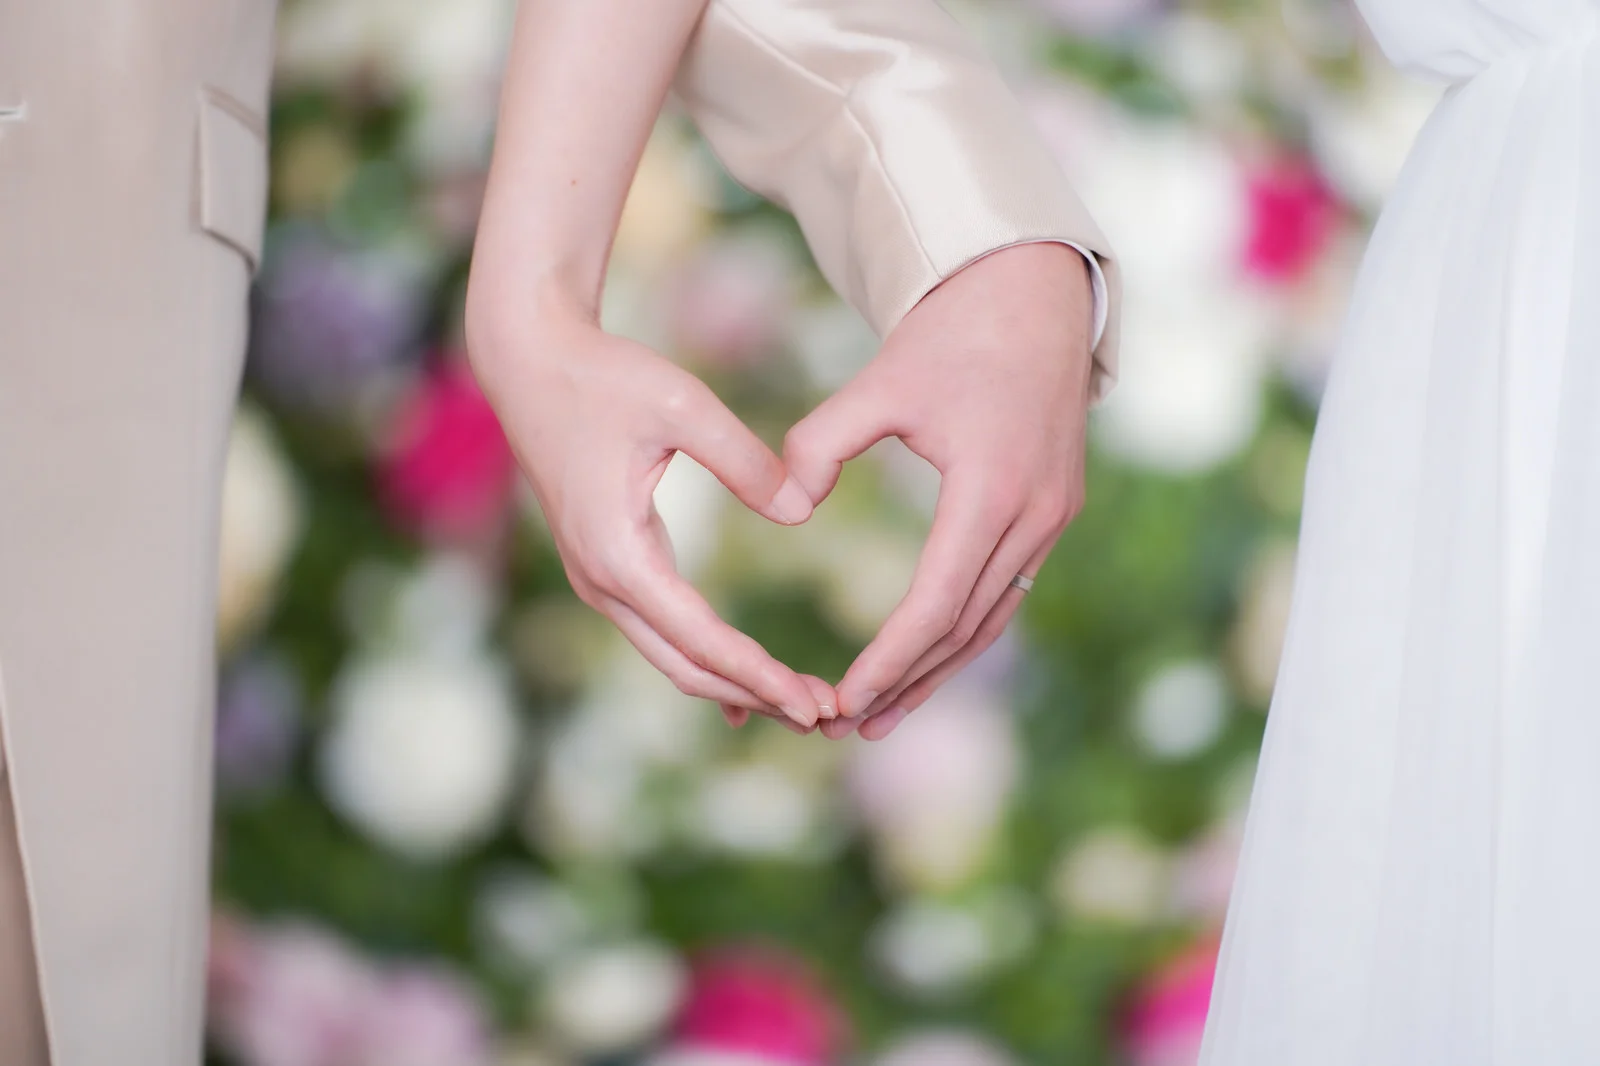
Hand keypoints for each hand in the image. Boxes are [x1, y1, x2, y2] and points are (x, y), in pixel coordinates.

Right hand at [466, 293, 830, 730]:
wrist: (529, 359)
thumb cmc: (604, 375)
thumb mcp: (682, 404)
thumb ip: (745, 460)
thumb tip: (803, 513)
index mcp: (619, 554)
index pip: (702, 639)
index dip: (762, 676)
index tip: (817, 704)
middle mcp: (601, 581)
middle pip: (687, 668)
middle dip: (757, 696)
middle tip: (827, 716)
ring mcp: (597, 579)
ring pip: (673, 657)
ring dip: (736, 684)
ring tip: (803, 703)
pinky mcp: (605, 566)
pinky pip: (660, 633)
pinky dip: (707, 662)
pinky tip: (747, 689)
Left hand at [785, 243, 1094, 739]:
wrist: (1033, 294)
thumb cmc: (949, 334)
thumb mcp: (878, 382)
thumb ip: (821, 444)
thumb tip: (785, 510)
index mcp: (990, 489)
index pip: (935, 603)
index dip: (887, 659)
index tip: (840, 698)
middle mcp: (1034, 515)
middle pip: (965, 628)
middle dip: (904, 682)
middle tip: (843, 726)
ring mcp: (1053, 517)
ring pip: (992, 619)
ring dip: (936, 671)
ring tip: (879, 716)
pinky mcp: (1055, 511)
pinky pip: (1006, 591)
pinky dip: (963, 632)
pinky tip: (925, 660)